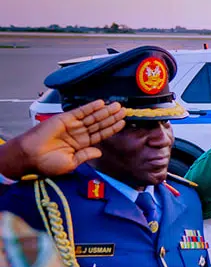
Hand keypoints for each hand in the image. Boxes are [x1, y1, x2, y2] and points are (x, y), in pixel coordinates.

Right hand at [0, 100, 124, 178]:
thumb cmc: (48, 163)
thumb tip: (99, 152)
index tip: (123, 123)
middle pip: (99, 124)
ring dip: (105, 111)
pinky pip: (80, 112)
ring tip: (117, 106)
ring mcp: (73, 125)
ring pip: (92, 117)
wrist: (30, 156)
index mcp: (82, 145)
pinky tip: (101, 103)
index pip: (101, 134)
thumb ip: (85, 156)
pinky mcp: (65, 119)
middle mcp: (79, 133)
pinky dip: (90, 107)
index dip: (112, 128)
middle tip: (124, 110)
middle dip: (112, 117)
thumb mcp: (71, 163)